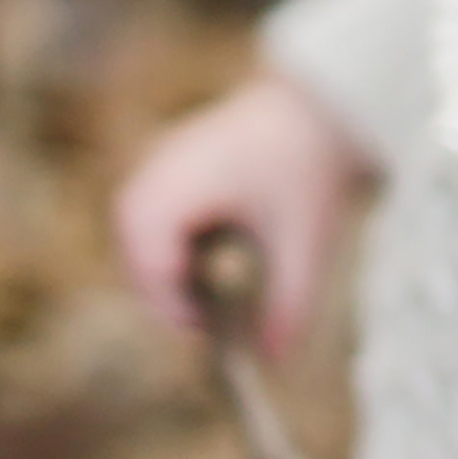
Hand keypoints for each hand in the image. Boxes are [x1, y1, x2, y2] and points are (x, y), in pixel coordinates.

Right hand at [115, 70, 374, 354]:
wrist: (319, 97)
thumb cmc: (307, 162)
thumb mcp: (305, 239)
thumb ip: (290, 303)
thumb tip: (277, 361)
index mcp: (171, 192)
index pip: (153, 271)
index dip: (177, 311)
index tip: (212, 336)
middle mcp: (150, 174)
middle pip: (138, 257)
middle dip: (169, 293)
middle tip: (209, 323)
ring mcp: (156, 163)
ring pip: (142, 237)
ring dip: (171, 269)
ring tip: (214, 290)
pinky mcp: (171, 162)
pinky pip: (156, 216)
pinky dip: (178, 243)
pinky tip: (220, 251)